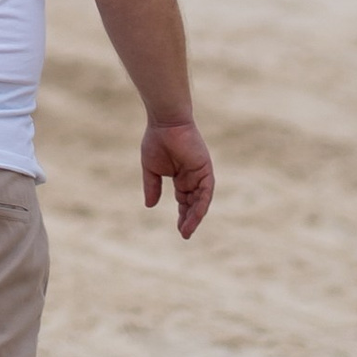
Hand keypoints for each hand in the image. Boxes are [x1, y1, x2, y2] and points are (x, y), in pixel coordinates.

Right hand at [141, 115, 214, 239]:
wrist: (165, 123)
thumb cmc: (157, 140)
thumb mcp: (151, 169)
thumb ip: (152, 187)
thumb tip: (150, 206)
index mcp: (181, 177)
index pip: (184, 201)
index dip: (182, 215)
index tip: (179, 230)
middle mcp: (193, 177)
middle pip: (194, 203)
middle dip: (189, 219)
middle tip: (184, 234)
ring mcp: (200, 173)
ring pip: (201, 200)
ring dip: (195, 216)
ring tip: (187, 230)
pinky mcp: (206, 169)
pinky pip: (206, 191)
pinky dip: (201, 204)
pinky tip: (194, 216)